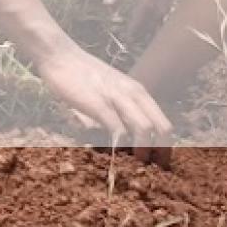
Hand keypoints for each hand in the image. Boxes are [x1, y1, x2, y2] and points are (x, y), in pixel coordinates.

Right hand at [31, 48, 173, 158]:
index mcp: (139, 92)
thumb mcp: (111, 89)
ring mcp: (117, 98)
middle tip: (151, 171)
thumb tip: (122, 135)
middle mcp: (134, 94)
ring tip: (134, 167)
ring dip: (142, 152)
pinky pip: (117, 130)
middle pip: (160, 128)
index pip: (164, 123)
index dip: (165, 146)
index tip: (159, 164)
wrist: (61, 55)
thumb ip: (120, 108)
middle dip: (159, 153)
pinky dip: (118, 146)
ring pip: (143, 129)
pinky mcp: (100, 104)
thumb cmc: (82, 74)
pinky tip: (114, 157)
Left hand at [104, 0, 181, 46]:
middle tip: (134, 39)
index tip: (128, 36)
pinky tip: (158, 13)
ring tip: (144, 31)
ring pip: (169, 0)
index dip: (138, 23)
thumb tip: (109, 5)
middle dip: (147, 25)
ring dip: (157, 17)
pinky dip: (165, 4)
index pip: (147, 4)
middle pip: (159, 7)